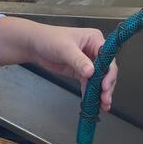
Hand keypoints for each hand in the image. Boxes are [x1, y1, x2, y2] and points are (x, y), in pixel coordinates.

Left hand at [0, 17, 117, 110]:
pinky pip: (89, 84)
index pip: (108, 57)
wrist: (34, 46)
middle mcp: (94, 50)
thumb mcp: (65, 49)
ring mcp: (88, 62)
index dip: (108, 72)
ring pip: (100, 79)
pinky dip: (91, 93)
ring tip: (103, 104)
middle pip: (106, 70)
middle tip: (104, 98)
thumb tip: (91, 72)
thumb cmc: (49, 39)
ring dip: (101, 92)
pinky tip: (93, 103)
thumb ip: (78, 61)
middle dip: (107, 85)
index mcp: (94, 39)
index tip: (104, 85)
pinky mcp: (80, 72)